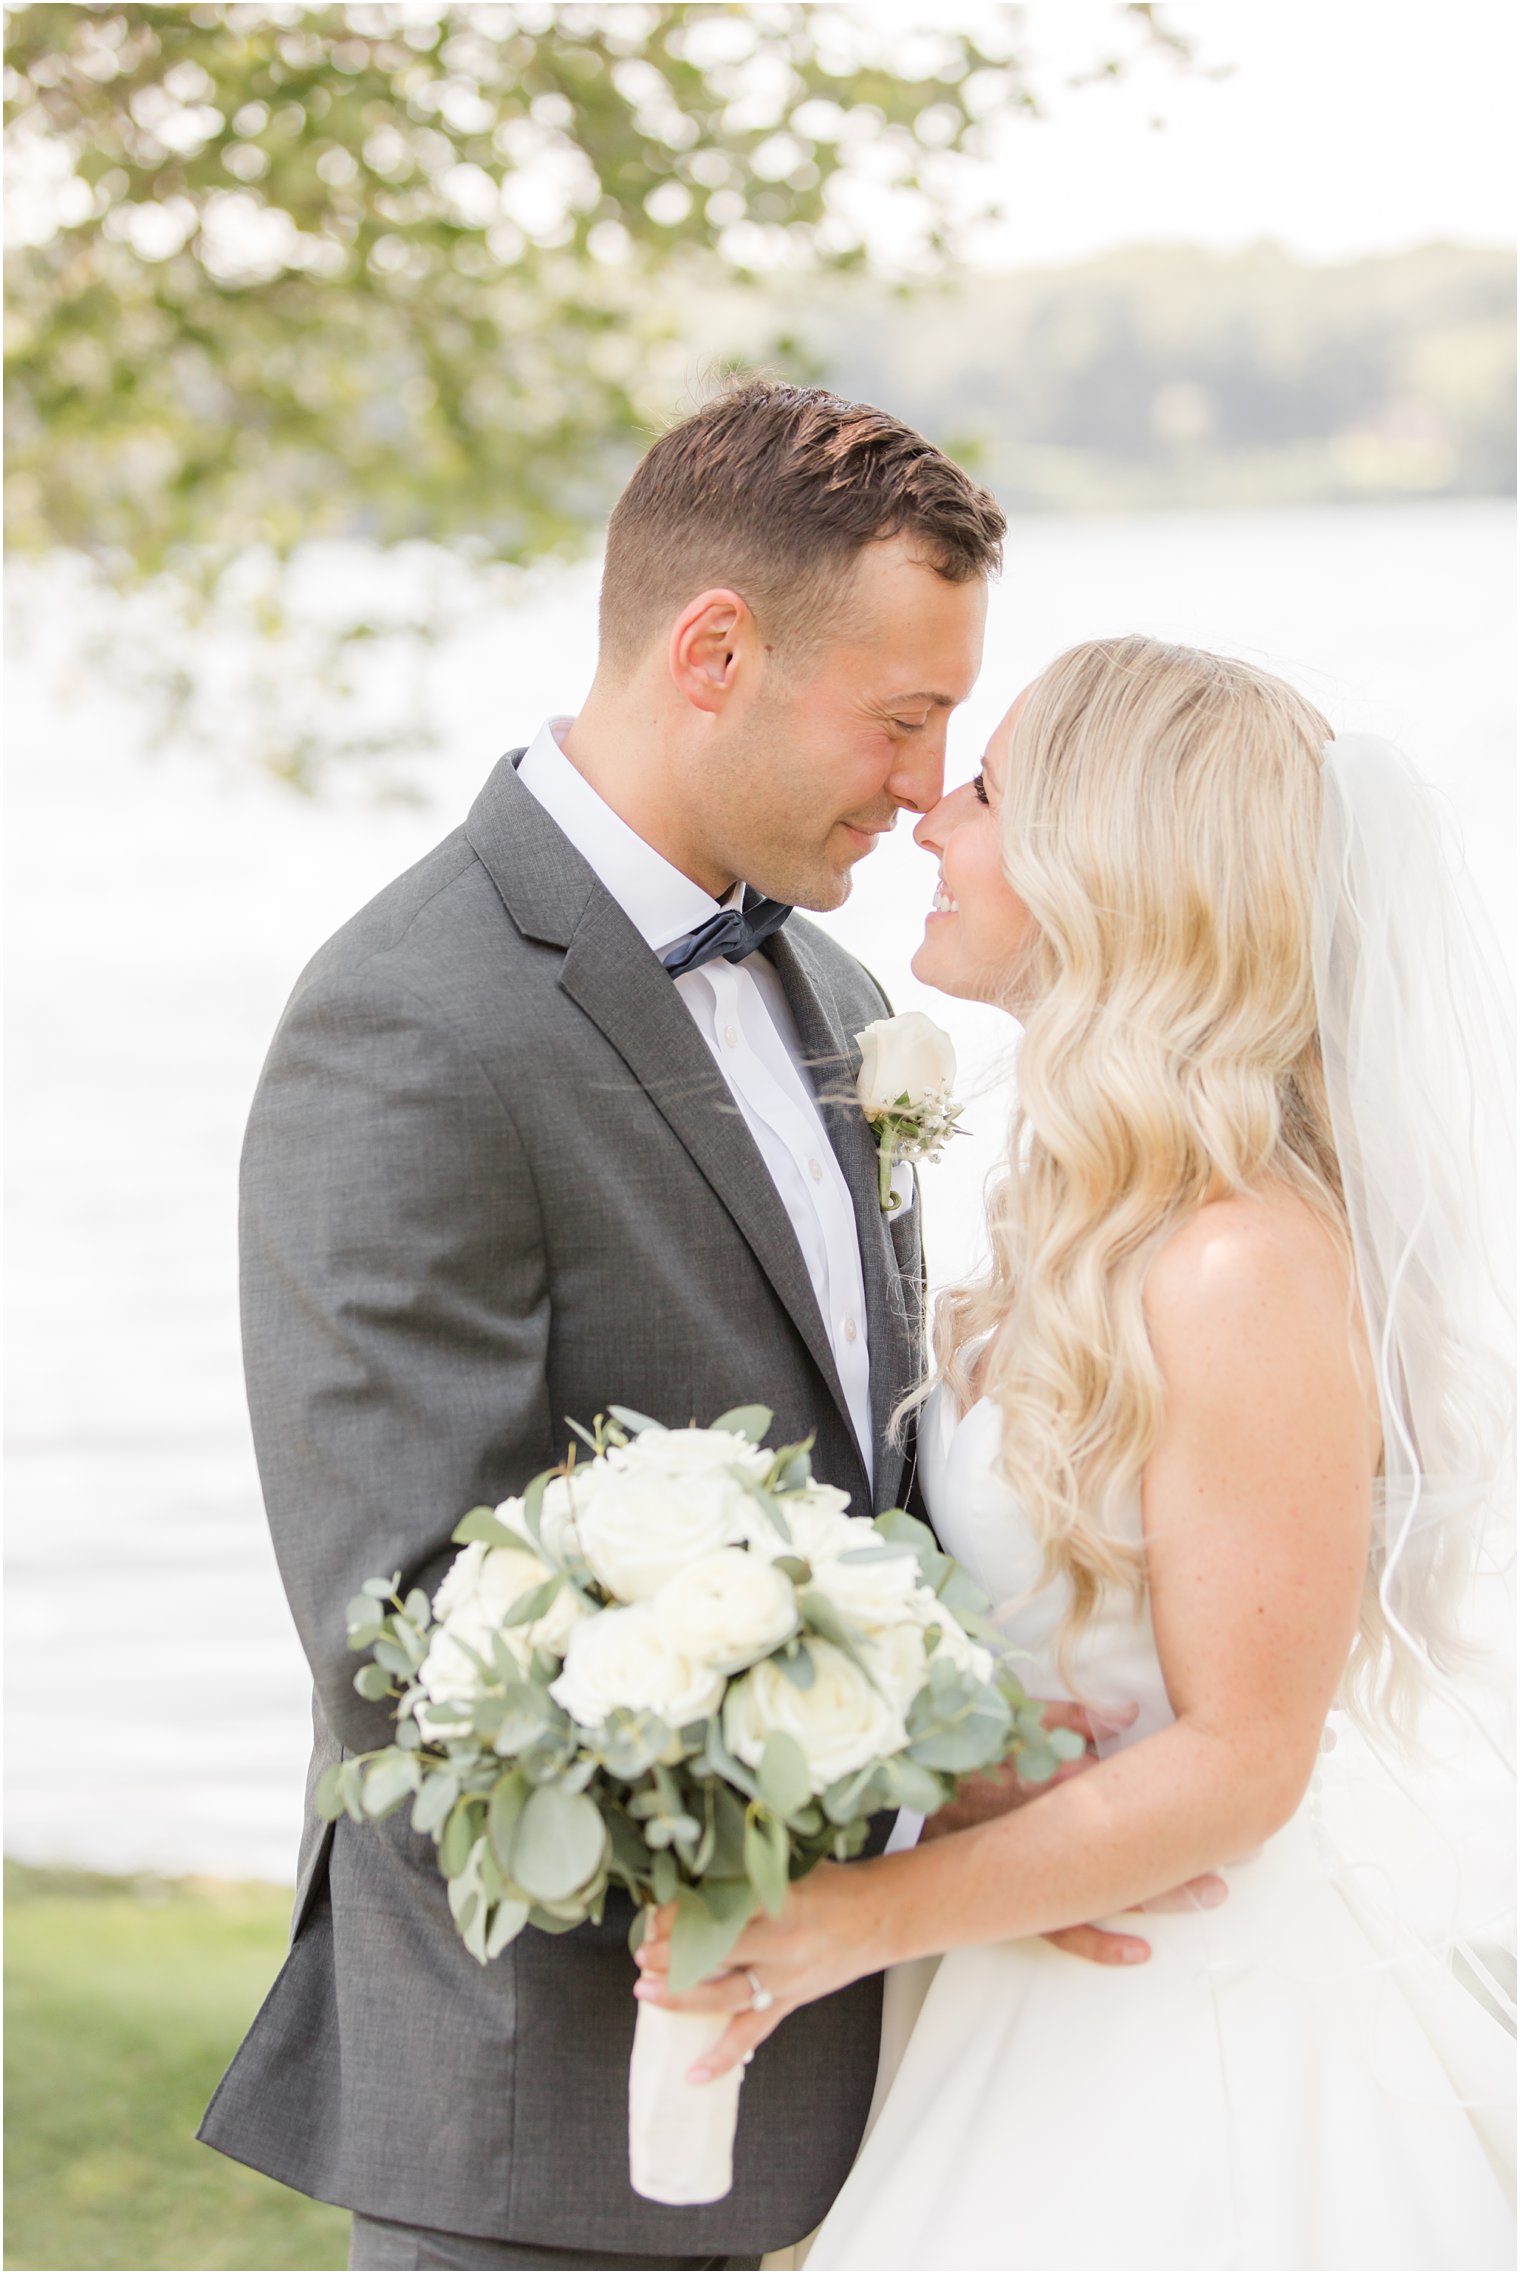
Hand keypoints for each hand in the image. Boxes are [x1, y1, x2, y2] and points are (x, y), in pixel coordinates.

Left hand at [635, 1861, 873, 2084]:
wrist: (879, 1916)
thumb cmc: (831, 1885)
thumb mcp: (790, 1867)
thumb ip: (745, 1874)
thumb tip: (689, 1876)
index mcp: (780, 1900)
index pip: (721, 1909)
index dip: (683, 1915)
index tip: (656, 1913)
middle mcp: (782, 1942)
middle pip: (718, 1953)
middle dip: (673, 1956)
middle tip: (642, 1954)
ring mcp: (786, 1978)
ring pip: (726, 1995)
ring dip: (683, 1997)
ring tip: (646, 1992)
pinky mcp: (789, 2001)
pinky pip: (752, 2034)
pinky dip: (723, 2057)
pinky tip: (693, 2074)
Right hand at [921, 1699, 1228, 1966]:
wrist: (890, 1796)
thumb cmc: (951, 1748)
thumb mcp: (1001, 1716)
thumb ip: (1059, 1715)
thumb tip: (1123, 1712)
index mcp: (1041, 1783)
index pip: (1115, 1791)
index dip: (1169, 1796)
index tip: (1221, 1795)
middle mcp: (1041, 1834)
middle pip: (1123, 1848)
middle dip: (1181, 1856)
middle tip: (1238, 1861)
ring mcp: (1027, 1872)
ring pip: (1104, 1892)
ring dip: (1159, 1897)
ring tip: (1211, 1896)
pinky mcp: (1009, 1901)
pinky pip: (1058, 1930)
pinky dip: (1097, 1942)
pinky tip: (1139, 1952)